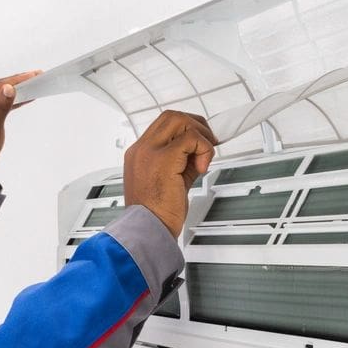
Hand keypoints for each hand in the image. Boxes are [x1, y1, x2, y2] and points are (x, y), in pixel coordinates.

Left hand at [0, 71, 39, 181]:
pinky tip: (24, 98)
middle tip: (36, 75)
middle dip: (18, 82)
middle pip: (0, 88)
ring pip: (1, 96)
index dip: (17, 80)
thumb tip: (9, 88)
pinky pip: (1, 105)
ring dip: (17, 91)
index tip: (32, 75)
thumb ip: (2, 106)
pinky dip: (12, 102)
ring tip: (33, 84)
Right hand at [123, 111, 217, 237]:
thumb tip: (201, 152)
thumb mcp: (171, 181)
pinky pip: (190, 138)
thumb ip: (183, 163)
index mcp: (139, 154)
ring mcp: (150, 152)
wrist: (148, 230)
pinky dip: (203, 148)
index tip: (200, 142)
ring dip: (200, 135)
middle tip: (209, 143)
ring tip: (205, 156)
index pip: (164, 127)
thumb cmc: (156, 214)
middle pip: (171, 116)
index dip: (186, 129)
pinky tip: (202, 167)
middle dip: (196, 125)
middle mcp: (141, 149)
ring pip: (179, 120)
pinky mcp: (163, 159)